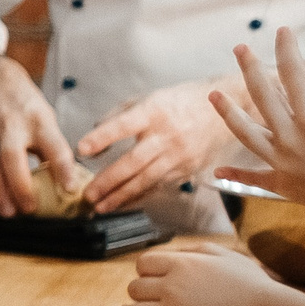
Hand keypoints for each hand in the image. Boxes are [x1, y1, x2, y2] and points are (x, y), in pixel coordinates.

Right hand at [0, 55, 81, 214]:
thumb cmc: (23, 105)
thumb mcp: (45, 118)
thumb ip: (51, 148)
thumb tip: (66, 182)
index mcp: (37, 119)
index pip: (52, 144)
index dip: (62, 167)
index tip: (70, 189)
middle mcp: (10, 124)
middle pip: (12, 156)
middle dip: (19, 185)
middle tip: (29, 209)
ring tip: (8, 213)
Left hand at [78, 79, 234, 214]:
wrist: (223, 113)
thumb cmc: (178, 104)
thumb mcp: (147, 99)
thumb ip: (117, 117)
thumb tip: (93, 137)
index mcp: (153, 112)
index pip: (124, 125)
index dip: (102, 137)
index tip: (81, 149)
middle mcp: (167, 135)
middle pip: (134, 161)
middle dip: (109, 180)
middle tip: (88, 194)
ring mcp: (179, 155)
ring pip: (147, 179)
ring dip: (122, 196)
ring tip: (101, 206)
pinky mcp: (188, 169)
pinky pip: (159, 186)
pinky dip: (140, 196)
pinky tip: (123, 203)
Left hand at [214, 29, 304, 228]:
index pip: (293, 73)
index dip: (287, 48)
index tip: (283, 30)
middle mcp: (290, 137)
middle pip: (262, 95)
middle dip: (250, 68)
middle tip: (240, 48)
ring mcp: (283, 162)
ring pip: (246, 132)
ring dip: (228, 112)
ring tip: (213, 95)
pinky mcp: (284, 184)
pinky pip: (254, 177)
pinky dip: (236, 173)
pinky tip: (218, 171)